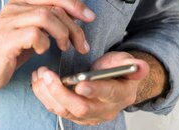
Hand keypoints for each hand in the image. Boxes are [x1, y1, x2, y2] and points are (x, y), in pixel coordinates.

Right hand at [0, 0, 94, 91]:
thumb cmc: (7, 50)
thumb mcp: (30, 31)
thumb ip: (47, 22)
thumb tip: (74, 18)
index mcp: (20, 3)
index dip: (74, 4)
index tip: (89, 17)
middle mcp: (14, 8)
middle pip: (53, 7)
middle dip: (74, 26)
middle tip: (81, 44)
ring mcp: (9, 22)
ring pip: (46, 16)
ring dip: (62, 34)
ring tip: (64, 47)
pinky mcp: (6, 39)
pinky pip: (34, 34)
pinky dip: (45, 44)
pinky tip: (42, 51)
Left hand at [31, 51, 149, 125]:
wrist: (112, 84)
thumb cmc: (118, 71)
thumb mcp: (127, 63)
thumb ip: (135, 65)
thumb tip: (140, 66)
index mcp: (119, 95)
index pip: (107, 94)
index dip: (94, 90)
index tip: (80, 83)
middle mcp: (103, 110)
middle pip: (80, 108)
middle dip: (61, 92)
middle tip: (47, 74)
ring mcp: (87, 115)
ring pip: (64, 110)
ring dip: (48, 92)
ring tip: (40, 73)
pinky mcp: (72, 113)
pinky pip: (55, 108)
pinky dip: (43, 94)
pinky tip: (37, 79)